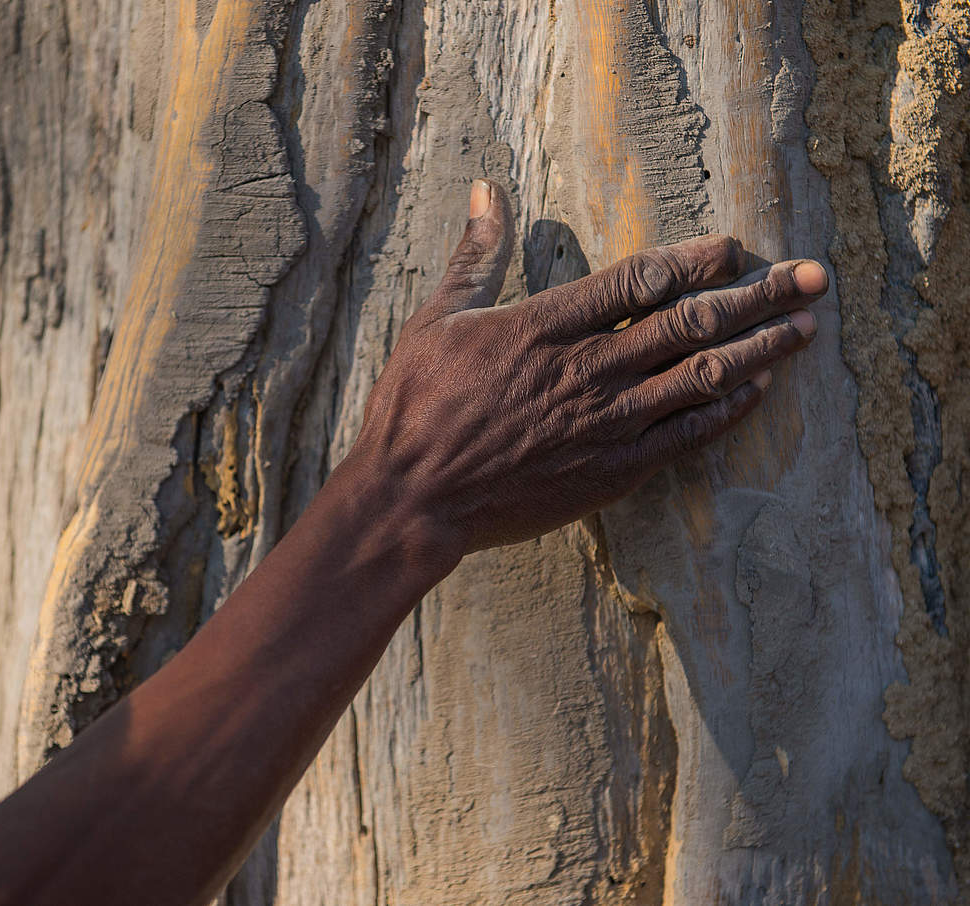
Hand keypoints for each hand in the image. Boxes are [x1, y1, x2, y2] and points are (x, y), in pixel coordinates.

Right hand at [349, 179, 827, 557]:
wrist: (413, 499)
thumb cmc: (415, 407)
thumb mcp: (435, 320)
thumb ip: (475, 257)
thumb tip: (485, 192)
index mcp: (544, 325)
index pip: (641, 279)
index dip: (696, 258)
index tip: (736, 246)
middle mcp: (586, 369)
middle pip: (690, 323)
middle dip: (758, 296)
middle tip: (812, 277)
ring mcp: (603, 423)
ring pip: (700, 378)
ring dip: (759, 351)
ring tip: (805, 329)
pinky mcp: (608, 470)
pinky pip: (683, 437)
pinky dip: (724, 412)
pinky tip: (756, 394)